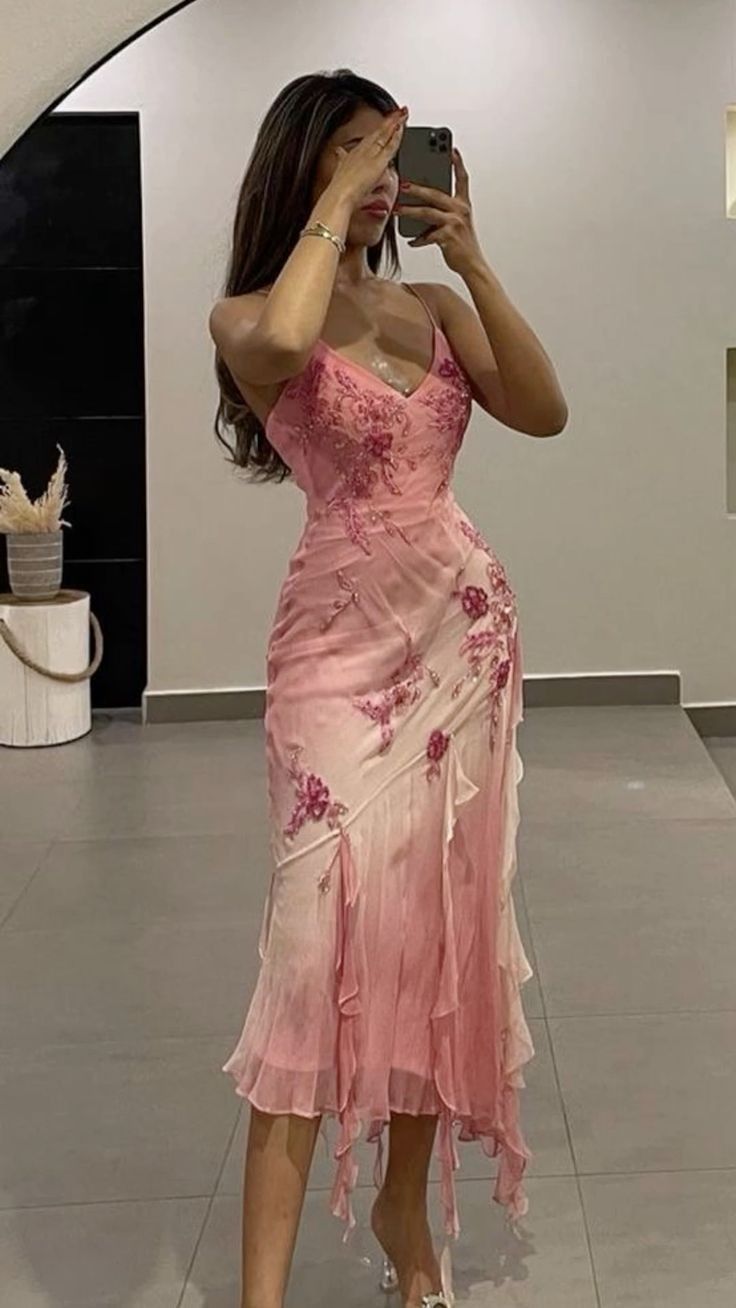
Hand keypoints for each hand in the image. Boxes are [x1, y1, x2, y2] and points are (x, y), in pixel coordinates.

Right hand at [330, 107, 408, 206]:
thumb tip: (338, 152)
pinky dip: (396, 136)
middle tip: (397, 112)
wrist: (338, 196)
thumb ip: (341, 161)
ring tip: (403, 113)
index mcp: (352, 155)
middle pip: (377, 133)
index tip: (385, 123)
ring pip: (384, 135)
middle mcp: (361, 151)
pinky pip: (390, 146)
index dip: (378, 130)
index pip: (369, 139)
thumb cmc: (338, 191)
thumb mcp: (339, 173)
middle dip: (387, 122)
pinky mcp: (378, 162)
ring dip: (394, 123)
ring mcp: (370, 154)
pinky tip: (401, 127)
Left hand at [394, 147, 484, 274]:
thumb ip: (443, 212)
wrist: (473, 265)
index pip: (462, 179)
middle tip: (403, 183)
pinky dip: (418, 239)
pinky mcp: (449, 237)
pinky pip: (428, 236)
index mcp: (463, 204)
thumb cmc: (462, 244)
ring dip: (410, 211)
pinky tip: (411, 241)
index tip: (451, 149)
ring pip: (428, 212)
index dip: (457, 163)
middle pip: (436, 194)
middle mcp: (460, 210)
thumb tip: (421, 205)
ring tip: (397, 209)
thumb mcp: (456, 223)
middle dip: (417, 188)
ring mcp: (455, 223)